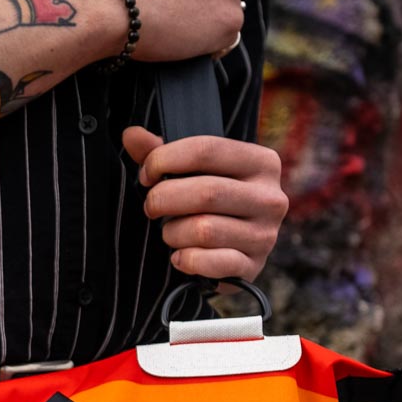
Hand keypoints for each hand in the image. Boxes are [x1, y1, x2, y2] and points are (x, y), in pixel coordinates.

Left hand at [122, 128, 288, 283]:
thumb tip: (131, 135)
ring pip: (203, 230)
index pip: (206, 150)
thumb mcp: (193, 172)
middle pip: (206, 192)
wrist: (237, 250)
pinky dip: (185, 259)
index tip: (146, 174)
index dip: (164, 160)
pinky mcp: (252, 266)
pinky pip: (208, 262)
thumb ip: (161, 153)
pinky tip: (179, 256)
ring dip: (172, 233)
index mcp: (261, 162)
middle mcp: (270, 197)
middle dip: (163, 200)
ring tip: (170, 232)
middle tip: (151, 207)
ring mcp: (265, 235)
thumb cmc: (212, 203)